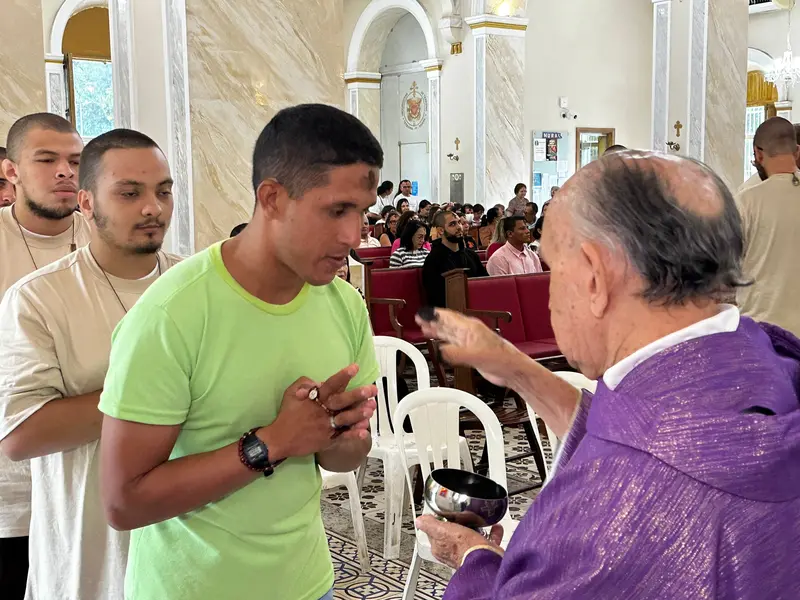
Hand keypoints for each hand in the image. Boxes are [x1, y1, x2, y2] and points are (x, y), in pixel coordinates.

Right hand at [262, 365, 376, 459]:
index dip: (343, 376)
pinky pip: (343, 436)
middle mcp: (322, 411)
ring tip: (371, 409)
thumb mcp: (291, 392)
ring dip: (359, 413)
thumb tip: (318, 382)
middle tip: (372, 390)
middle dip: (358, 394)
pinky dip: (354, 434)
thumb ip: (305, 383)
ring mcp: (325, 426)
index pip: (331, 384)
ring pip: (345, 418)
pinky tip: (364, 430)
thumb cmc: (287, 414)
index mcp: (314, 398)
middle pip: (342, 401)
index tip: (355, 368)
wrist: (280, 439)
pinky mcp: (327, 439)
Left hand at [415, 515, 503, 568]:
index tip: (441, 514)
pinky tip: (495, 526)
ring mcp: (469, 552)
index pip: (434, 533)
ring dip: (474, 528)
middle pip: (453, 535)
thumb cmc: (463, 547)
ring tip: (477, 519)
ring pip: (470, 537)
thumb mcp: (441, 531)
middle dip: (457, 525)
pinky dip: (492, 533)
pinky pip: (488, 540)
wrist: (484, 559)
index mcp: (441, 548)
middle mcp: (454, 552)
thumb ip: (430, 525)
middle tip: (460, 515)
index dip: (437, 523)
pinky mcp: (484, 552)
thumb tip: (419, 520)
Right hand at [416, 308, 518, 386]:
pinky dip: (445, 343)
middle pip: (447, 324)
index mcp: (470, 328)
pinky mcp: (472, 353)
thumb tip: (441, 351)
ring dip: (438, 331)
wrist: (513, 370)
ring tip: (425, 329)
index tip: (422, 313)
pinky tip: (441, 346)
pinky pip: (454, 345)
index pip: (448, 317)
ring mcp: (471, 342)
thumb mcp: (476, 356)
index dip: (434, 315)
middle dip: (433, 321)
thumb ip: (457, 353)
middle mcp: (470, 333)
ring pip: (450, 333)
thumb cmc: (502, 359)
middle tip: (419, 319)